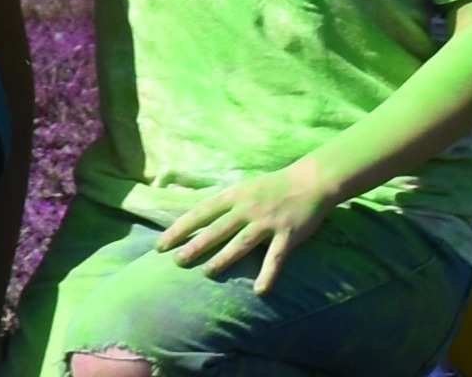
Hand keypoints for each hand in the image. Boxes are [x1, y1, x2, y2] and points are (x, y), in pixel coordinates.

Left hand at [153, 157, 337, 289]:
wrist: (310, 181)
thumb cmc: (272, 186)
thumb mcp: (242, 188)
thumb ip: (223, 204)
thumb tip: (195, 218)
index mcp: (233, 196)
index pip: (199, 214)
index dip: (179, 229)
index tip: (161, 244)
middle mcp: (247, 209)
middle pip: (216, 230)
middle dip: (195, 245)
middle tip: (177, 261)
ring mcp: (267, 222)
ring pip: (241, 243)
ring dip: (224, 259)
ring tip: (207, 272)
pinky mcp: (288, 235)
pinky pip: (276, 257)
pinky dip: (268, 274)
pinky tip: (260, 291)